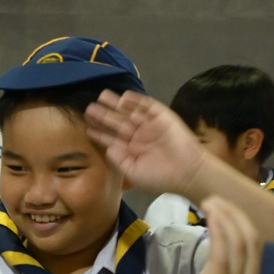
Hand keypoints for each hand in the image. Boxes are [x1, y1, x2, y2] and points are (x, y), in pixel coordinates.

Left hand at [83, 91, 204, 195]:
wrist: (187, 172)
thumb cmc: (160, 177)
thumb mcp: (133, 172)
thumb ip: (118, 159)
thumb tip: (107, 147)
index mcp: (131, 149)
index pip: (111, 138)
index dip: (99, 133)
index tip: (86, 127)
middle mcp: (138, 135)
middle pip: (117, 122)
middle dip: (104, 115)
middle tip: (89, 108)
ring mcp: (150, 125)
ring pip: (129, 112)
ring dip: (116, 104)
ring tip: (102, 96)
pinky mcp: (162, 116)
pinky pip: (147, 106)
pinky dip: (137, 101)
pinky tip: (124, 97)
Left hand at [154, 197, 262, 273]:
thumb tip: (219, 265)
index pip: (259, 249)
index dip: (244, 223)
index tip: (225, 209)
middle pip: (253, 240)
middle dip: (235, 213)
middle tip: (214, 199)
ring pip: (240, 242)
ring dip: (225, 216)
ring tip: (209, 201)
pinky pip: (222, 254)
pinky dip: (218, 230)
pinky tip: (208, 216)